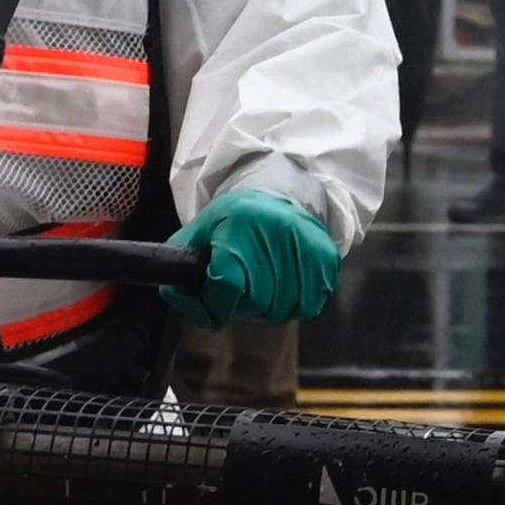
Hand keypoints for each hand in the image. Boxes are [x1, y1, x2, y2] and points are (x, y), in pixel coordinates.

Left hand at [165, 186, 344, 329]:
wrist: (279, 196)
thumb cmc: (232, 220)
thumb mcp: (198, 232)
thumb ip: (179, 266)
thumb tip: (177, 297)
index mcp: (239, 225)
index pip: (226, 284)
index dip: (214, 304)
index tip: (212, 304)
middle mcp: (277, 234)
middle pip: (254, 301)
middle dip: (239, 306)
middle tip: (236, 291)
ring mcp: (307, 247)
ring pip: (281, 309)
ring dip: (265, 309)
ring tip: (258, 286)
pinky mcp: (326, 259)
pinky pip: (307, 305)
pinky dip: (290, 305)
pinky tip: (281, 285)